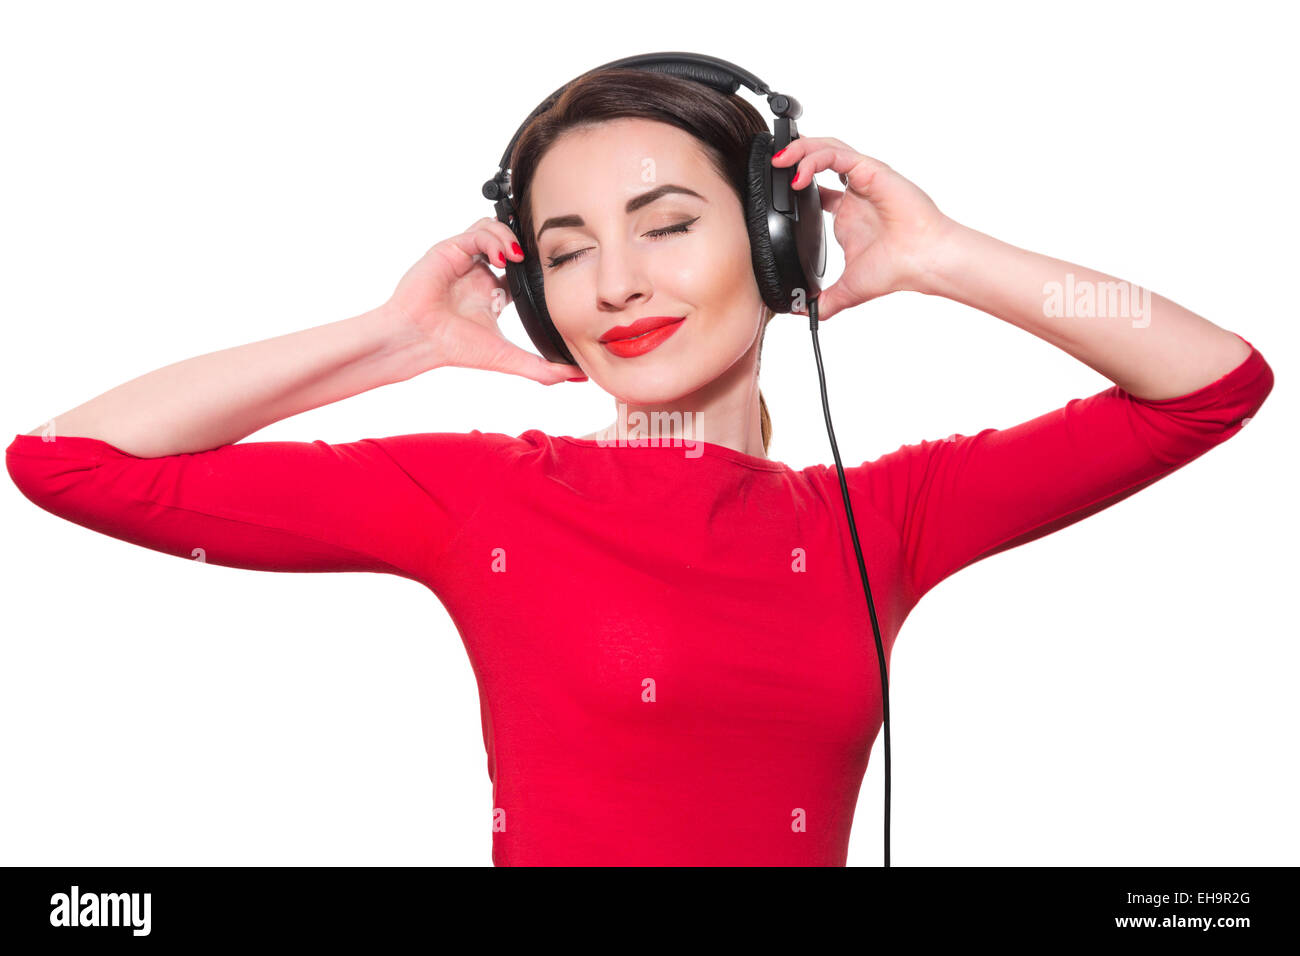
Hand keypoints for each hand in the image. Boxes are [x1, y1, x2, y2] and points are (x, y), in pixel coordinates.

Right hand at [385, 217, 585, 384]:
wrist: (419, 340)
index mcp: (492, 293)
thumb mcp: (506, 358)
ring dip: (510, 240)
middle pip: (509, 243)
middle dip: (526, 245)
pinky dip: (493, 239)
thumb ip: (542, 369)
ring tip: (516, 259)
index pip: (521, 270)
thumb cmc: (453, 348)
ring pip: (494, 230)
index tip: (552, 275)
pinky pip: (477, 231)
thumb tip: (578, 377)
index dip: (537, 268)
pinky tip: (501, 258)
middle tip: (539, 257)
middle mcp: (480, 274)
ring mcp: (465, 260)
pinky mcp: (451, 249)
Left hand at [773, 136, 953, 320]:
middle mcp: (855, 192)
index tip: (777, 188)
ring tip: (780, 161)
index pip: (816, 187)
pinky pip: (838, 154)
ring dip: (800, 150)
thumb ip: (824, 301)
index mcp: (848, 213)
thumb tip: (802, 312)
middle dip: (793, 157)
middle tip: (773, 165)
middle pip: (819, 159)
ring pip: (827, 149)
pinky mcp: (871, 170)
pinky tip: (800, 175)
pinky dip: (815, 159)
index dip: (794, 182)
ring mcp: (863, 178)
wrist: (923, 262)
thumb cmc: (898, 269)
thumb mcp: (848, 289)